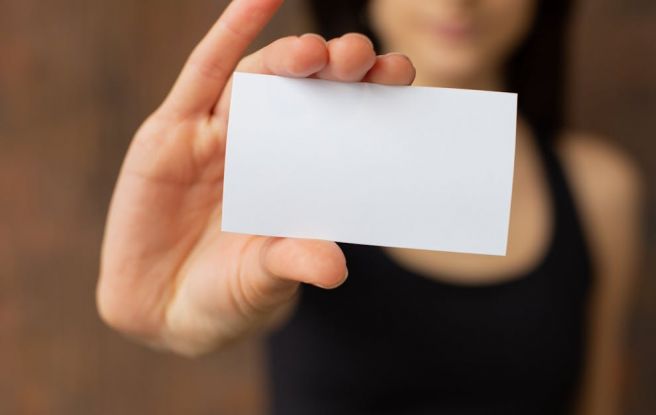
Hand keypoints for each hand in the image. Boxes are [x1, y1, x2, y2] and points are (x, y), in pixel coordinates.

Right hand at [97, 0, 414, 355]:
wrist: (162, 312)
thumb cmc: (227, 294)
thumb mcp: (263, 282)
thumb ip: (292, 263)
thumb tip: (334, 268)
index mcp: (303, 173)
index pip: (345, 124)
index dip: (372, 97)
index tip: (402, 76)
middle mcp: (267, 145)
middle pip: (308, 92)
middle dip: (337, 69)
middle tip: (361, 59)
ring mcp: (219, 133)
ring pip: (260, 79)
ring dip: (290, 56)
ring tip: (316, 51)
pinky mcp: (172, 131)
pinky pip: (202, 74)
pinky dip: (228, 33)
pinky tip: (256, 0)